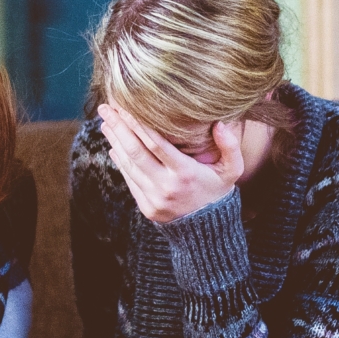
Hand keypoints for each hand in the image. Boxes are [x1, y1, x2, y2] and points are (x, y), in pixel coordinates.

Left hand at [97, 103, 244, 222]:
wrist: (208, 231)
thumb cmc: (218, 192)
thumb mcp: (232, 170)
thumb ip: (230, 146)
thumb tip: (220, 124)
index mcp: (185, 173)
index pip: (156, 144)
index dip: (138, 124)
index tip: (125, 107)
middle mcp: (166, 186)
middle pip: (136, 152)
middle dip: (119, 128)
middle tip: (106, 109)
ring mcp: (154, 198)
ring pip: (129, 165)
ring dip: (115, 142)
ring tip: (106, 123)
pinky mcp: (146, 207)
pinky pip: (130, 180)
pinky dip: (120, 161)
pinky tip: (114, 146)